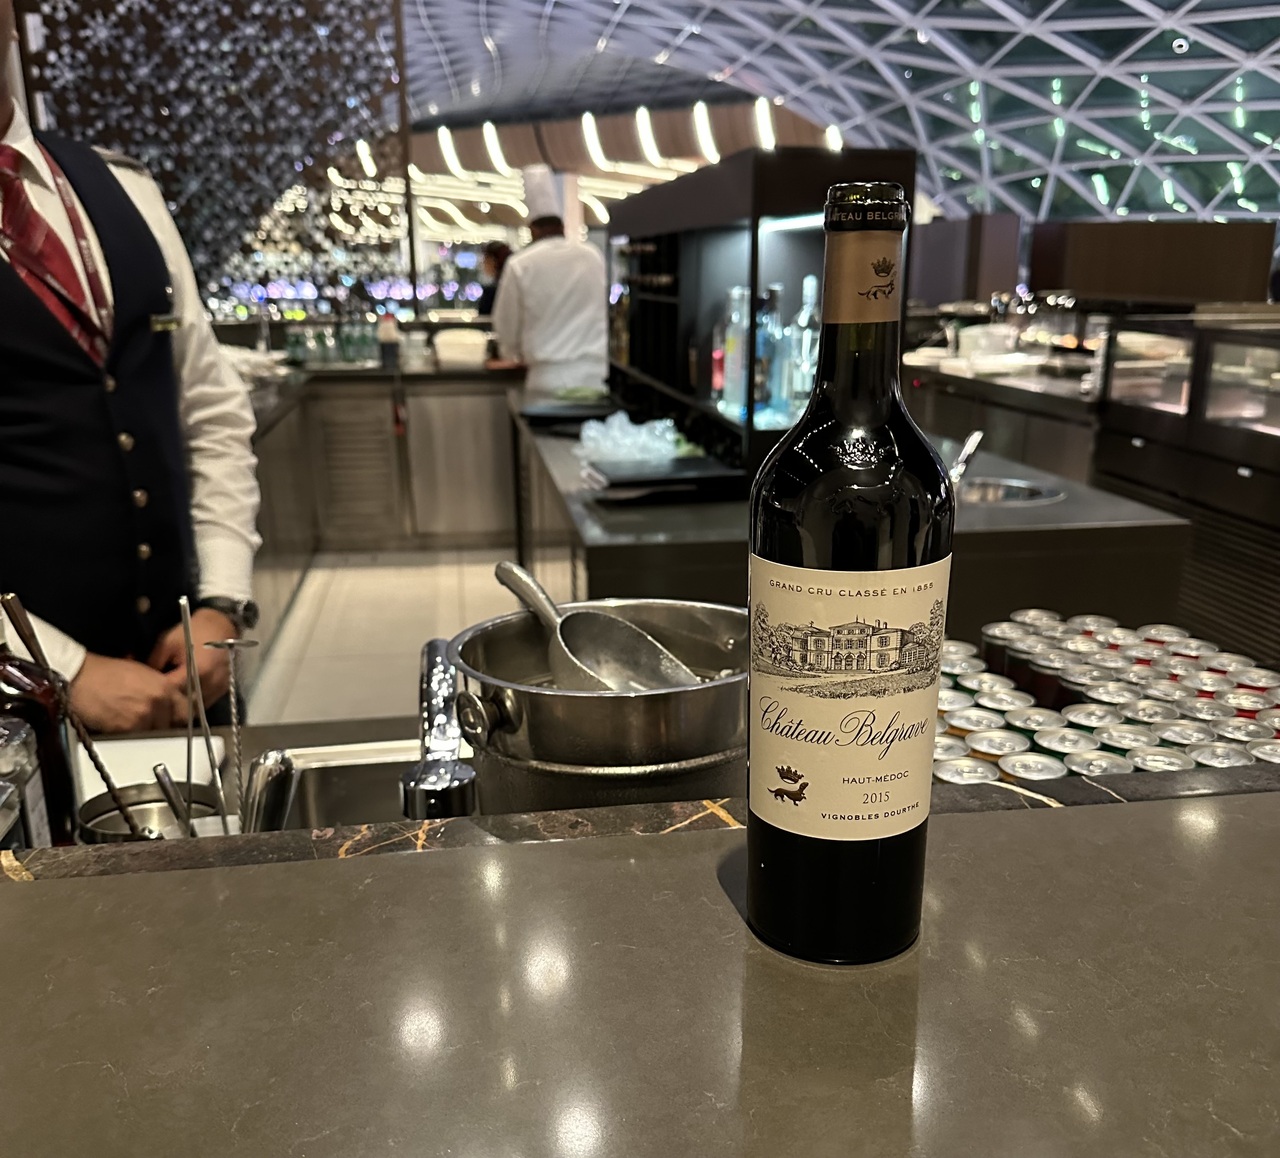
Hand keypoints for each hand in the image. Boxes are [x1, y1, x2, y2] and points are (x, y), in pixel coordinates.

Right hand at [70, 654, 188, 732]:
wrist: (79, 676)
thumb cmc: (105, 673)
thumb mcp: (143, 674)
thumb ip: (160, 690)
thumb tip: (170, 703)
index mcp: (165, 686)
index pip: (186, 710)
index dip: (179, 716)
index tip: (175, 720)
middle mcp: (158, 701)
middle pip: (172, 725)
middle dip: (163, 726)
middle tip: (150, 723)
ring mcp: (144, 716)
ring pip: (154, 734)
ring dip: (146, 733)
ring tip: (131, 723)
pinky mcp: (127, 728)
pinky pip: (136, 740)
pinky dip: (130, 737)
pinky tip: (120, 726)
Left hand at [149, 609, 236, 709]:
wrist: (219, 625)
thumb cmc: (191, 631)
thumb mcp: (166, 643)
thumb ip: (153, 664)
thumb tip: (139, 682)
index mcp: (196, 670)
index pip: (172, 693)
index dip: (157, 697)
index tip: (144, 699)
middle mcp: (210, 682)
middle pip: (185, 706)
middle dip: (169, 707)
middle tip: (154, 707)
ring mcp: (219, 687)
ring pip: (196, 709)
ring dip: (182, 709)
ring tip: (167, 707)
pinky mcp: (223, 689)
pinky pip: (205, 704)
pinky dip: (193, 704)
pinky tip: (182, 700)